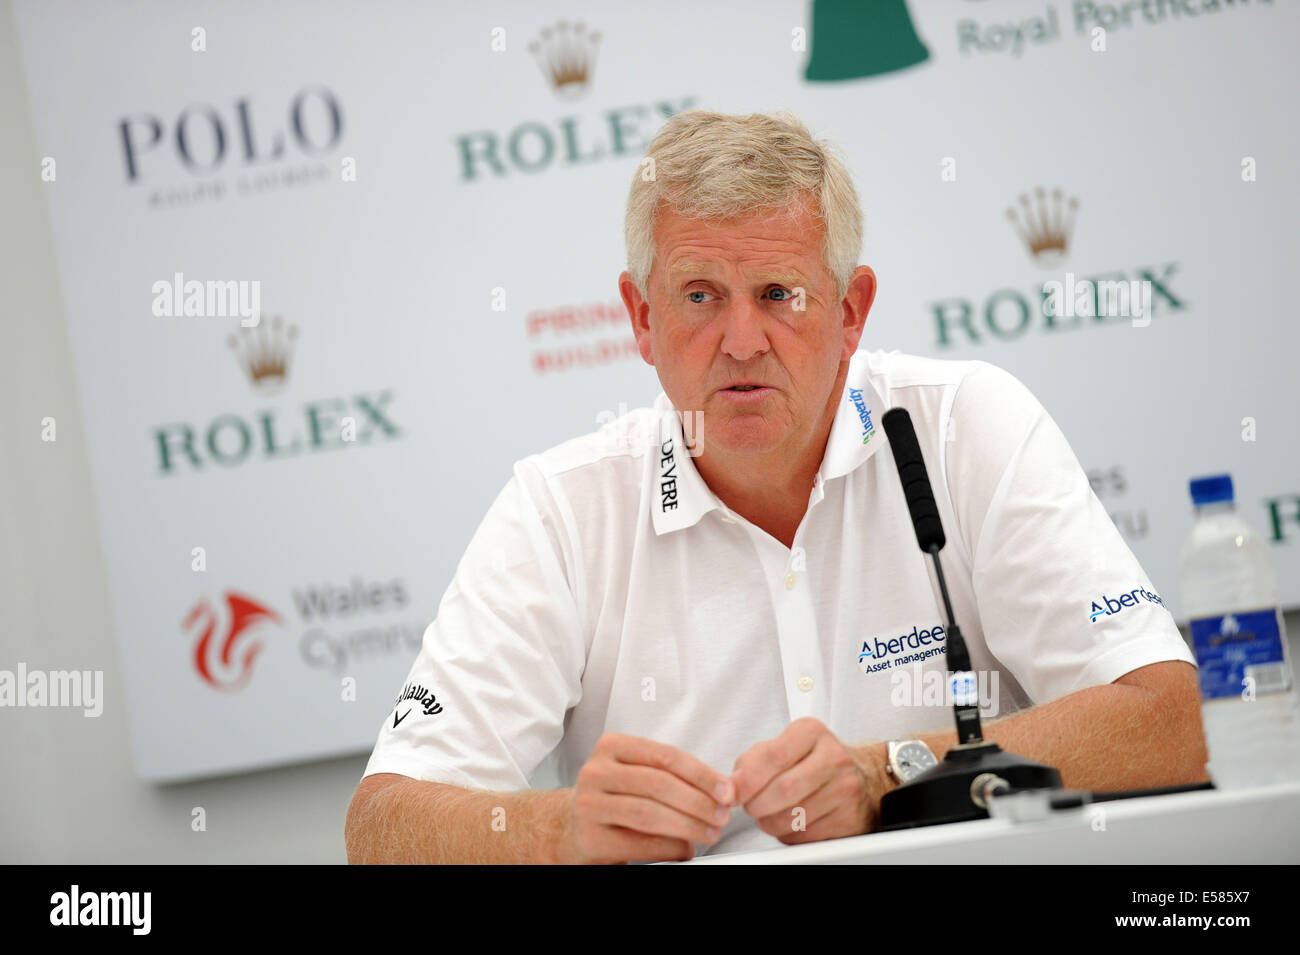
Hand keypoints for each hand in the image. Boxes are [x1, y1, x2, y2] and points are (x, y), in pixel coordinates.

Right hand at [561, 733, 734, 863]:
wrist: (571, 827)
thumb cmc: (615, 798)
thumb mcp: (637, 775)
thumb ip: (671, 776)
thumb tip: (720, 791)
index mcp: (612, 746)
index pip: (666, 756)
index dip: (701, 774)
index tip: (726, 790)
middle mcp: (596, 771)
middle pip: (659, 784)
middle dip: (699, 802)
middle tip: (723, 816)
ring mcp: (589, 805)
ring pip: (649, 813)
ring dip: (688, 825)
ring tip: (709, 833)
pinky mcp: (590, 837)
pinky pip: (638, 843)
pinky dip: (668, 847)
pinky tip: (684, 848)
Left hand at [729, 717, 890, 843]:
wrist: (863, 776)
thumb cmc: (813, 760)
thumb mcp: (783, 746)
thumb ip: (753, 761)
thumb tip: (732, 786)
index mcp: (811, 732)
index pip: (773, 756)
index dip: (747, 780)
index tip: (732, 792)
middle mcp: (834, 758)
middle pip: (783, 790)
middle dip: (757, 805)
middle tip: (751, 806)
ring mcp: (846, 789)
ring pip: (793, 818)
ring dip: (771, 822)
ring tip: (771, 813)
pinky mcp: (850, 819)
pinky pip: (807, 836)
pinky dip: (789, 834)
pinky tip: (793, 821)